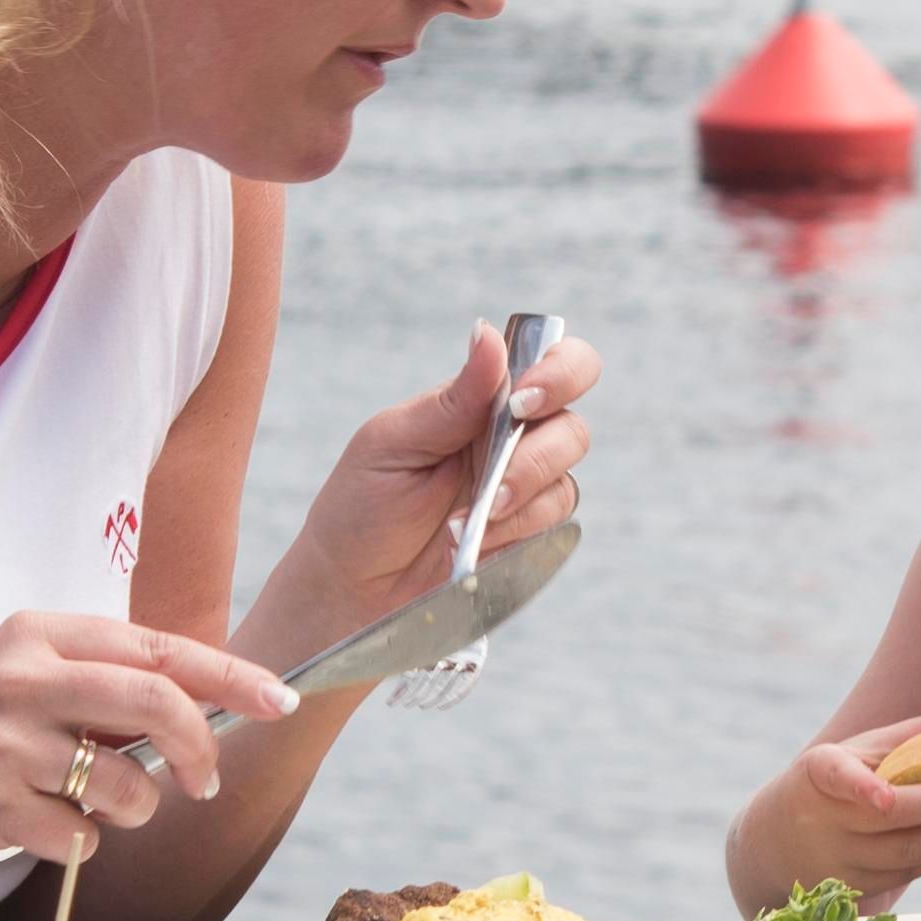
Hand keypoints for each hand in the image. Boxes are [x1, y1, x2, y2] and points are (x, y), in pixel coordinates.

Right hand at [0, 612, 296, 870]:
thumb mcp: (17, 673)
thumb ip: (97, 680)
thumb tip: (197, 705)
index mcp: (39, 633)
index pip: (157, 648)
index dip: (230, 677)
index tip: (279, 699)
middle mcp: (23, 678)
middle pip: (156, 704)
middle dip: (200, 750)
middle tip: (204, 782)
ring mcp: (5, 742)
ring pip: (126, 783)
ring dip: (129, 808)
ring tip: (87, 803)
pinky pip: (81, 836)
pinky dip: (78, 843)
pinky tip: (40, 828)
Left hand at [260, 316, 606, 651]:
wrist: (349, 588)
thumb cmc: (360, 508)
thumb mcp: (394, 443)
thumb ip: (452, 398)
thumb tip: (487, 331)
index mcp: (479, 403)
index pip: (550, 362)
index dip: (559, 372)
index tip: (523, 402)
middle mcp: (509, 440)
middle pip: (571, 425)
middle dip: (538, 454)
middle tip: (494, 482)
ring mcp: (522, 490)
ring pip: (565, 479)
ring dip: (520, 500)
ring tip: (464, 521)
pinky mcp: (526, 536)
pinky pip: (553, 526)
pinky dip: (516, 533)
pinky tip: (474, 543)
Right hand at [771, 709, 920, 894]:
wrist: (776, 841)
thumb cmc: (832, 783)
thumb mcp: (859, 749)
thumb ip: (915, 733)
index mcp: (820, 773)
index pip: (838, 777)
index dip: (861, 788)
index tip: (884, 798)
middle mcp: (824, 819)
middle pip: (892, 820)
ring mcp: (837, 859)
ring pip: (904, 854)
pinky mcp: (852, 887)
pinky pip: (904, 873)